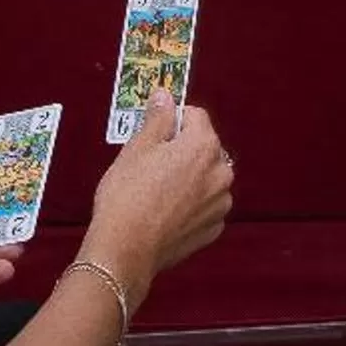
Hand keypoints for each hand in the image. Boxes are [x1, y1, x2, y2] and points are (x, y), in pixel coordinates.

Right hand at [84, 87, 234, 308]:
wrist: (124, 248)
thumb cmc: (127, 198)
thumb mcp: (137, 148)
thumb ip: (157, 119)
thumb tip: (164, 97)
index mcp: (204, 146)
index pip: (196, 116)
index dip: (173, 120)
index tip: (157, 129)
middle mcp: (221, 173)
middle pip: (204, 147)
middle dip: (182, 149)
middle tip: (151, 162)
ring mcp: (219, 204)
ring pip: (206, 178)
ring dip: (188, 178)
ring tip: (156, 190)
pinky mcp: (212, 228)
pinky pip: (204, 206)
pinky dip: (190, 204)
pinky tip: (165, 210)